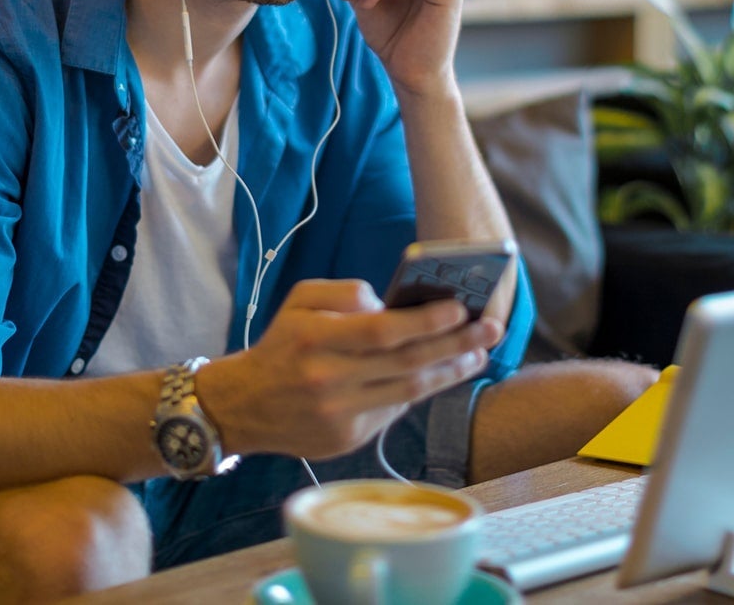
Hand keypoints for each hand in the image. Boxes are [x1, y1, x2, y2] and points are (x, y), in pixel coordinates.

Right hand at [195, 279, 502, 460]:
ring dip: (449, 371)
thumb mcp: (301, 300)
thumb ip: (346, 293)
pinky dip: (418, 391)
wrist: (243, 405)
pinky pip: (393, 412)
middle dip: (456, 345)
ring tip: (477, 354)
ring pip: (408, 392)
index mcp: (315, 340)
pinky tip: (439, 374)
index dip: (426, 321)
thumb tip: (390, 304)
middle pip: (406, 363)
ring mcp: (339, 415)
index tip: (460, 308)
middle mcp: (329, 380)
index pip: (383, 331)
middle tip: (490, 330)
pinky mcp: (347, 440)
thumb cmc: (281, 344)